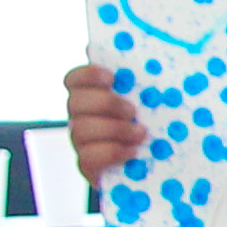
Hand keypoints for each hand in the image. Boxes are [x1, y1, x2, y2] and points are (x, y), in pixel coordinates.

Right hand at [60, 60, 151, 188]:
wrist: (153, 169)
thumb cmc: (152, 127)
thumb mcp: (150, 102)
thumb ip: (144, 83)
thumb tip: (147, 56)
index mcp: (92, 95)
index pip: (74, 79)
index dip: (88, 75)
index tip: (112, 77)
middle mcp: (81, 117)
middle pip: (75, 102)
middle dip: (105, 103)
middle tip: (133, 110)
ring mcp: (82, 142)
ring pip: (81, 129)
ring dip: (114, 129)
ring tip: (141, 133)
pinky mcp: (88, 165)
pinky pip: (88, 157)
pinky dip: (112, 152)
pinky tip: (133, 151)